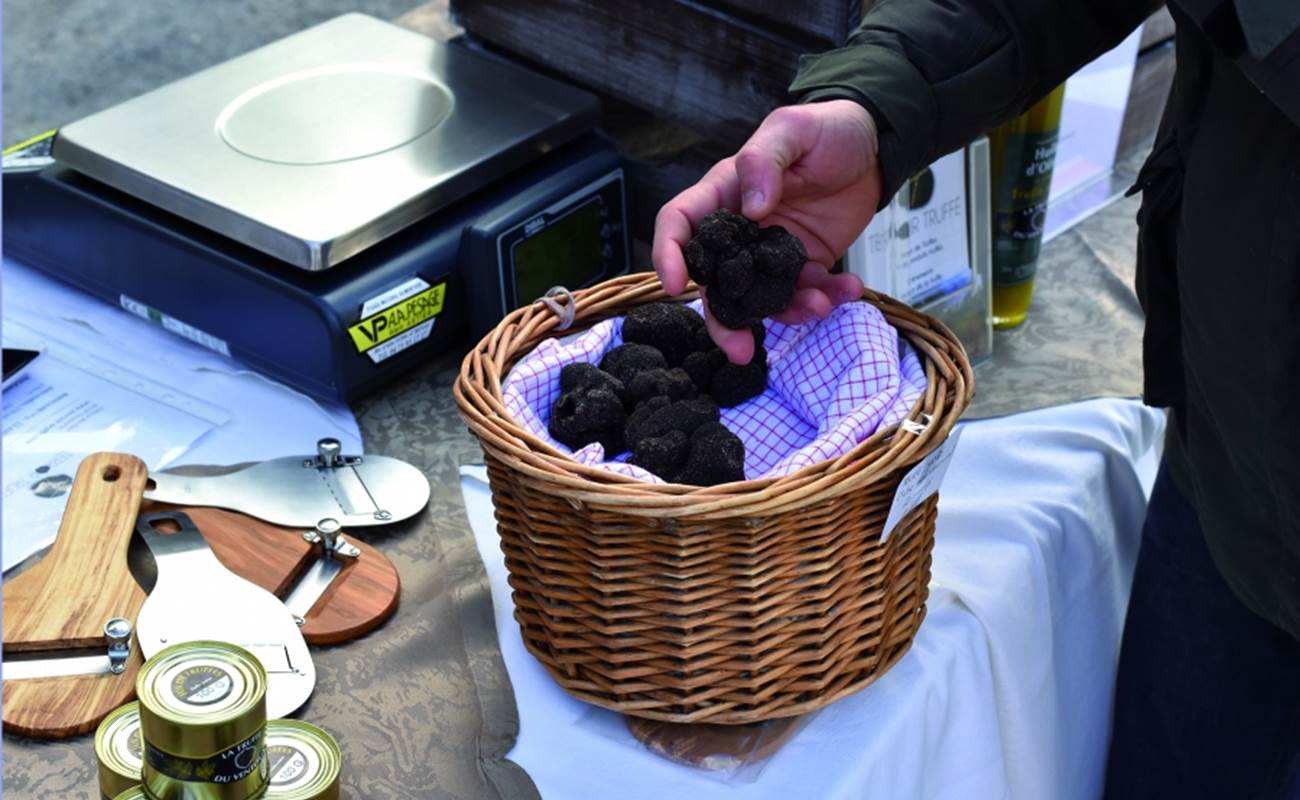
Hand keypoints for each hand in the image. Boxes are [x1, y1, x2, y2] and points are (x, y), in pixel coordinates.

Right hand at [652, 99, 883, 363]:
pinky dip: (826, 298)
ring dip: (788, 312)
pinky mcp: (804, 266)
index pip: (679, 224)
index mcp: (722, 194)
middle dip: (724, 321)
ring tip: (820, 306)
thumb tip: (750, 207)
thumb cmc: (825, 130)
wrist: (873, 147)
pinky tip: (848, 289)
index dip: (668, 254)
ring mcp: (771, 254)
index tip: (674, 284)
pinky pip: (807, 293)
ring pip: (762, 299)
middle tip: (739, 349)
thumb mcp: (791, 131)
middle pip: (715, 282)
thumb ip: (763, 162)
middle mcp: (740, 231)